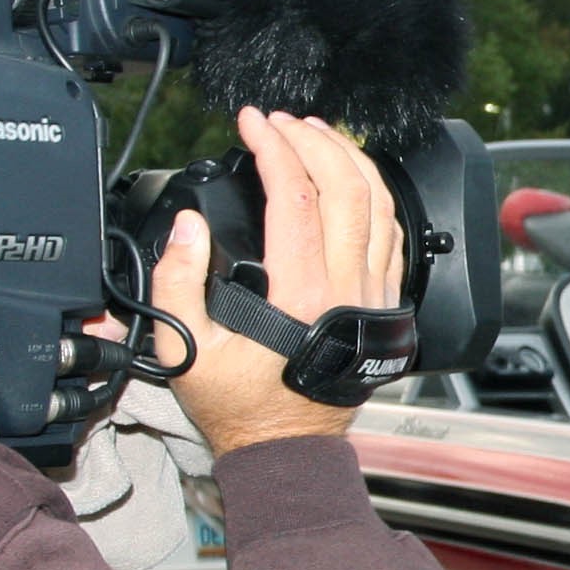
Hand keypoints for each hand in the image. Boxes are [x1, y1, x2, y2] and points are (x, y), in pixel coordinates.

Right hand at [154, 108, 403, 457]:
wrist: (286, 448)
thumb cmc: (240, 405)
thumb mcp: (184, 348)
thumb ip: (176, 281)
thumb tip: (188, 226)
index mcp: (300, 294)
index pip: (295, 196)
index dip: (273, 147)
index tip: (252, 123)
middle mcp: (346, 288)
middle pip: (346, 186)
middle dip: (314, 140)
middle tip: (281, 121)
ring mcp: (373, 294)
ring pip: (380, 205)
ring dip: (349, 159)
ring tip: (316, 133)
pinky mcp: (385, 303)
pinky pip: (393, 234)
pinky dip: (374, 194)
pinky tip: (352, 177)